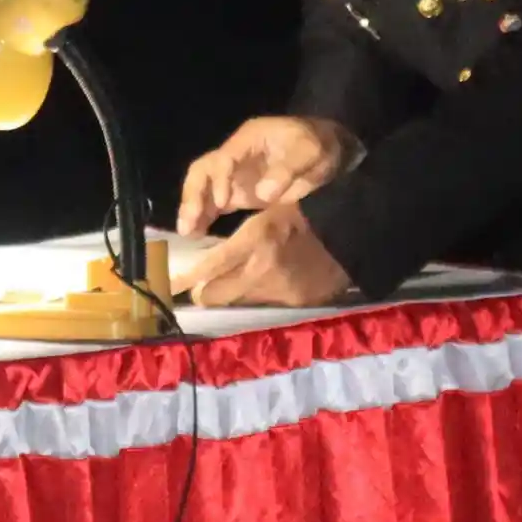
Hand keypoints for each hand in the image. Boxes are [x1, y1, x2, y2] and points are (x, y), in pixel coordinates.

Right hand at [177, 115, 360, 233]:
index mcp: (248, 140)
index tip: (224, 203)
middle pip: (203, 170)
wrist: (331, 151)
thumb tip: (262, 193)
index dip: (219, 179)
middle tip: (189, 222)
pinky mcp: (240, 192)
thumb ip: (287, 170)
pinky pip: (216, 202)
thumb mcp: (310, 153)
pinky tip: (197, 233)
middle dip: (194, 195)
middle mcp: (235, 155)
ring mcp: (236, 174)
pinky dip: (205, 216)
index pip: (223, 158)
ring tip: (188, 233)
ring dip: (194, 208)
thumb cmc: (320, 146)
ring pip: (204, 187)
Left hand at [185, 200, 353, 309]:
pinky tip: (273, 284)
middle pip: (214, 296)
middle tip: (203, 285)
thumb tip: (206, 263)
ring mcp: (280, 293)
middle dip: (205, 291)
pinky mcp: (295, 305)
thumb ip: (238, 240)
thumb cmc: (306, 215)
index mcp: (256, 240)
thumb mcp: (267, 215)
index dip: (184, 280)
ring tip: (244, 280)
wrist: (352, 233)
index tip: (169, 286)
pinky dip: (263, 298)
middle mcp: (263, 271)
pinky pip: (266, 307)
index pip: (209, 267)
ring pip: (238, 303)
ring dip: (234, 295)